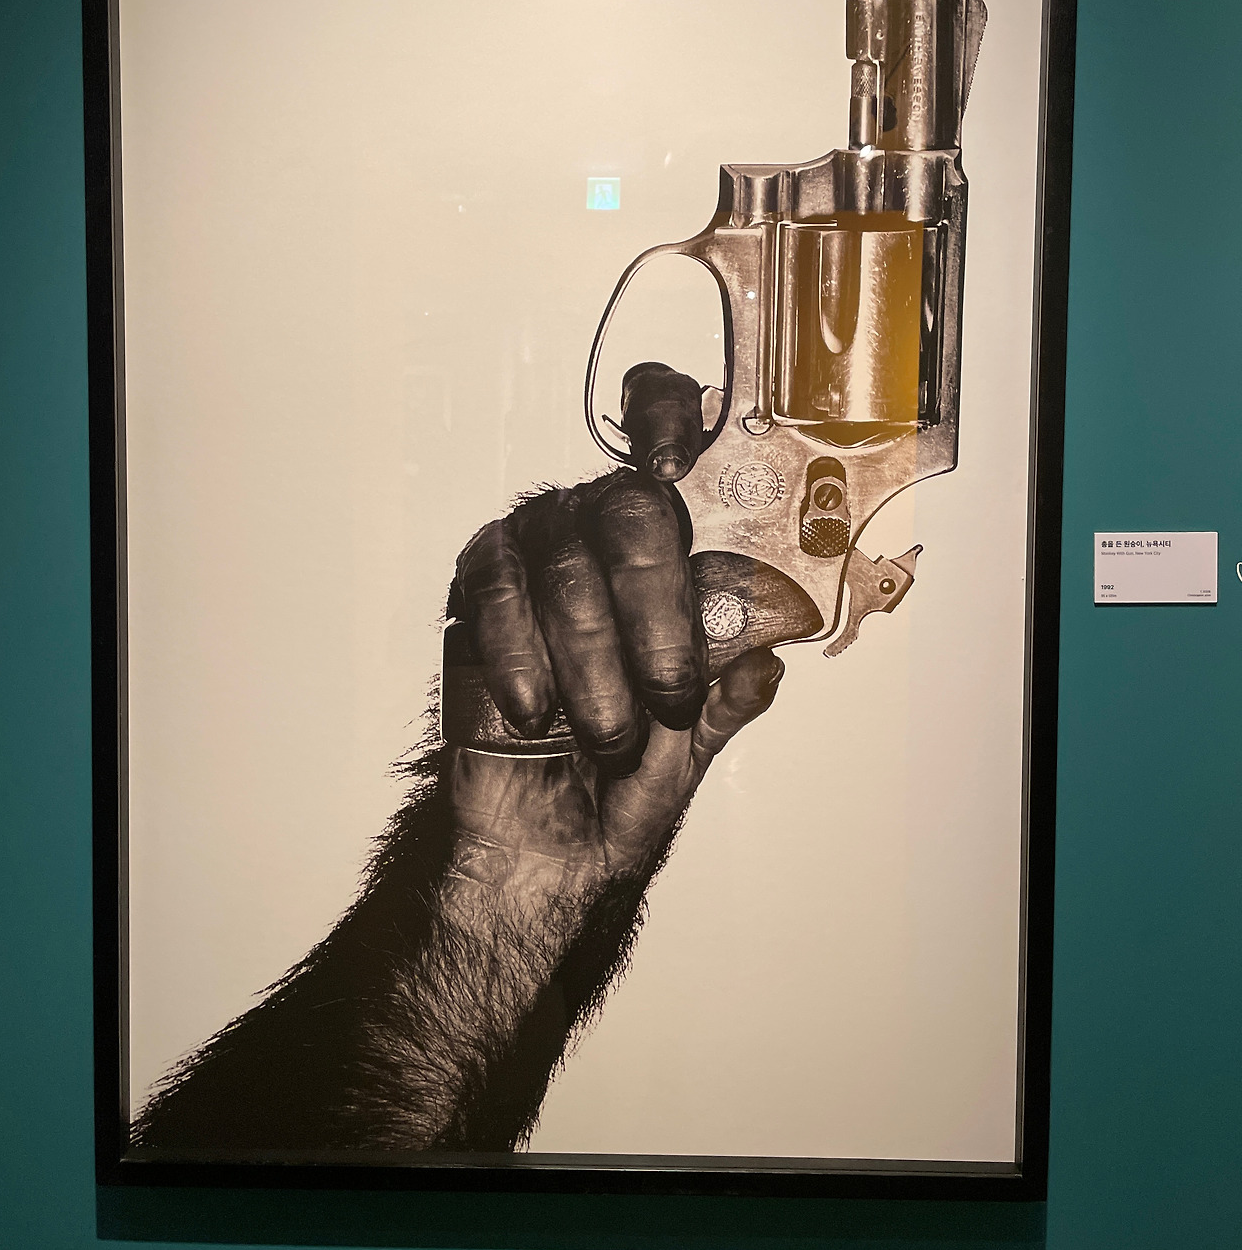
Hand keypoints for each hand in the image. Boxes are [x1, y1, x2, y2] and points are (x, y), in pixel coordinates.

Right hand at [445, 363, 784, 894]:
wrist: (559, 830)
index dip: (670, 419)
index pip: (671, 420)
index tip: (673, 467)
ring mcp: (542, 544)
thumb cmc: (639, 759)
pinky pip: (498, 596)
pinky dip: (523, 660)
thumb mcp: (707, 722)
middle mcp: (609, 519)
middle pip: (631, 509)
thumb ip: (735, 680)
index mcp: (680, 530)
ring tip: (613, 734)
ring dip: (596, 662)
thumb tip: (766, 650)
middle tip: (671, 692)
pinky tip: (538, 712)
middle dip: (658, 608)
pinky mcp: (483, 581)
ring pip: (568, 568)